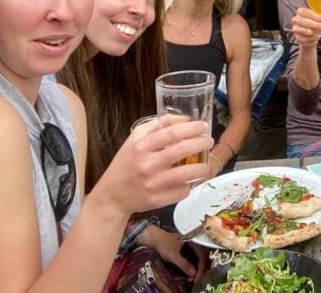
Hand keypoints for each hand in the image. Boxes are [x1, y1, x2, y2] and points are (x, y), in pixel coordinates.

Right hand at [91, 119, 211, 217]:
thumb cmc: (126, 164)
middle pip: (182, 150)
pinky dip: (189, 186)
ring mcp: (152, 184)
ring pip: (187, 174)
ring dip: (202, 167)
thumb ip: (157, 125)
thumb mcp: (135, 140)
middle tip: (209, 141)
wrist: (111, 196)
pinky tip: (189, 182)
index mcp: (141, 147)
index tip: (203, 126)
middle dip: (201, 143)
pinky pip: (181, 192)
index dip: (191, 128)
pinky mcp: (157, 200)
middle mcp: (147, 164)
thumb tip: (184, 119)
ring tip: (206, 164)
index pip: (171, 133)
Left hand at [138, 224, 207, 278]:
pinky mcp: (189, 250)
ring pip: (199, 259)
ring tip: (193, 278)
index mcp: (194, 241)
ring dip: (197, 269)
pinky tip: (190, 273)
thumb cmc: (163, 242)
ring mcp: (192, 246)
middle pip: (203, 257)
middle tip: (196, 279)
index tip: (197, 276)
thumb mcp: (173, 255)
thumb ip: (183, 264)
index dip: (201, 267)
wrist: (156, 238)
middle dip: (200, 269)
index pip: (203, 255)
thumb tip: (193, 273)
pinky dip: (194, 267)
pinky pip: (195, 259)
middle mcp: (195, 242)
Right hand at [289, 6, 320, 51]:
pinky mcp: (297, 38)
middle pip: (304, 21)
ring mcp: (295, 28)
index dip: (316, 16)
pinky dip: (312, 39)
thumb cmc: (316, 24)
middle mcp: (296, 19)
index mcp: (302, 11)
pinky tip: (316, 38)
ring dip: (315, 32)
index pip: (307, 12)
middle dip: (317, 25)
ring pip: (304, 30)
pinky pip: (305, 39)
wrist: (311, 36)